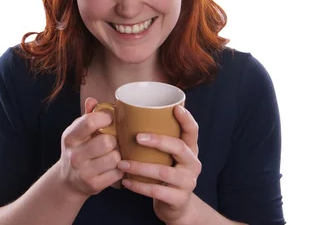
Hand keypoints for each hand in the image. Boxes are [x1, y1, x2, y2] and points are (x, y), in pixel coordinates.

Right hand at [57, 97, 123, 199]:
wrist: (67, 181)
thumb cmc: (78, 150)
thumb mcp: (77, 132)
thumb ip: (87, 116)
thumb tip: (93, 100)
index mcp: (70, 137)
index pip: (90, 121)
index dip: (106, 117)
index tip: (110, 119)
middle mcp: (74, 155)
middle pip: (107, 141)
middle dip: (114, 140)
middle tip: (112, 141)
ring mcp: (83, 172)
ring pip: (114, 158)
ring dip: (118, 155)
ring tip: (113, 154)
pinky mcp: (94, 186)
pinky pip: (118, 173)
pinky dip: (119, 169)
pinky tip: (113, 167)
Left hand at [117, 105, 201, 224]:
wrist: (176, 206)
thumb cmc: (166, 172)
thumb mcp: (168, 156)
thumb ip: (159, 141)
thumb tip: (129, 117)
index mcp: (190, 149)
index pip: (193, 131)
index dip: (187, 119)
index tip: (176, 108)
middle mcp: (193, 164)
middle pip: (179, 147)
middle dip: (158, 140)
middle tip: (137, 137)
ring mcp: (188, 182)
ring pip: (163, 172)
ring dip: (140, 167)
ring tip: (122, 163)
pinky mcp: (179, 199)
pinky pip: (156, 191)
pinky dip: (138, 186)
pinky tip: (126, 182)